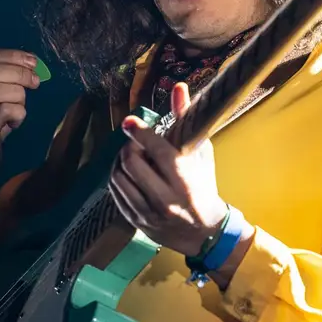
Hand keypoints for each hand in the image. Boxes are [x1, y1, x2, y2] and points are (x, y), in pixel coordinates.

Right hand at [0, 49, 40, 178]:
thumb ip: (3, 79)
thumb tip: (31, 61)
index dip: (11, 56)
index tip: (33, 62)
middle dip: (19, 73)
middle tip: (36, 82)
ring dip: (18, 96)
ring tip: (19, 108)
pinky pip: (5, 111)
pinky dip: (19, 114)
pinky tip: (15, 124)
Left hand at [108, 83, 227, 256]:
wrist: (205, 233)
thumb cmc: (204, 187)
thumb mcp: (201, 154)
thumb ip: (187, 121)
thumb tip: (178, 87)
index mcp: (185, 181)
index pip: (157, 151)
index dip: (140, 133)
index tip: (129, 122)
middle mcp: (165, 199)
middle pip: (132, 163)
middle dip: (129, 147)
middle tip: (135, 144)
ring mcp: (148, 213)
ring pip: (119, 179)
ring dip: (120, 162)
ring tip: (129, 157)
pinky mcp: (136, 222)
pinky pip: (116, 194)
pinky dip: (117, 178)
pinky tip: (126, 173)